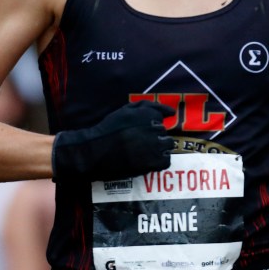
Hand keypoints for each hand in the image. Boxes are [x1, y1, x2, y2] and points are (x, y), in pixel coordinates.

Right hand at [52, 100, 174, 180]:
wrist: (96, 150)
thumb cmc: (109, 129)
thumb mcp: (126, 110)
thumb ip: (149, 106)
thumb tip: (172, 112)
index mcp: (148, 115)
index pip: (160, 119)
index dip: (149, 125)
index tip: (139, 131)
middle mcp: (155, 129)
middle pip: (164, 133)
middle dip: (154, 136)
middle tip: (139, 142)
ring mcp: (155, 146)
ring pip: (168, 146)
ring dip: (158, 148)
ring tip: (144, 151)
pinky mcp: (153, 162)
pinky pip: (166, 161)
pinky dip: (158, 161)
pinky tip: (147, 160)